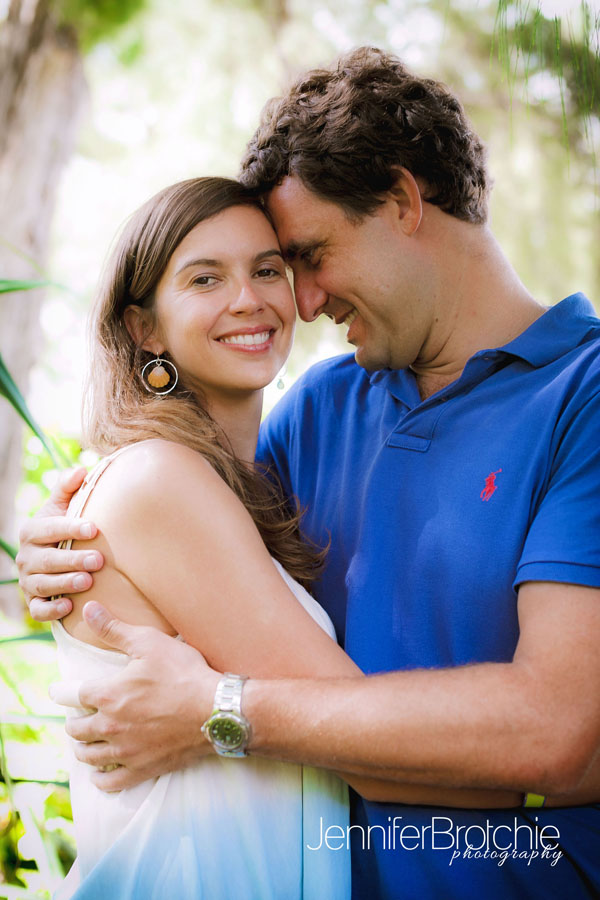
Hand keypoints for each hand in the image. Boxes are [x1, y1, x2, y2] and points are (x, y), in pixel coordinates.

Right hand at [17, 467, 103, 620]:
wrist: (55, 558)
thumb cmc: (63, 528)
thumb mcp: (62, 507)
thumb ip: (69, 488)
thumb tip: (82, 469)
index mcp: (32, 531)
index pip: (49, 528)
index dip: (70, 528)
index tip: (94, 529)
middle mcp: (26, 557)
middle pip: (47, 559)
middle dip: (72, 560)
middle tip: (98, 560)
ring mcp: (28, 581)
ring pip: (43, 584)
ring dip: (65, 584)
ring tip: (88, 581)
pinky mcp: (34, 602)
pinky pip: (38, 610)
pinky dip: (52, 610)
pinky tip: (70, 606)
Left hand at [51, 602, 220, 790]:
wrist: (216, 710)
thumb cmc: (184, 673)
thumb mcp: (149, 642)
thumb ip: (115, 629)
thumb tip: (89, 609)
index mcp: (108, 695)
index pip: (71, 695)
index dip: (63, 692)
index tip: (58, 691)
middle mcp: (110, 726)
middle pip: (76, 728)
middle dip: (75, 720)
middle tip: (79, 715)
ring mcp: (125, 751)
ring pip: (87, 755)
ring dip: (83, 746)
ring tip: (88, 740)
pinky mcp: (141, 769)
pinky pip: (108, 781)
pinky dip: (100, 776)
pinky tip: (102, 769)